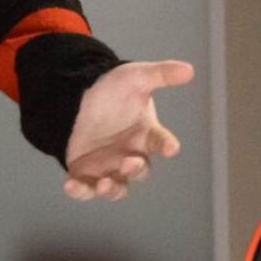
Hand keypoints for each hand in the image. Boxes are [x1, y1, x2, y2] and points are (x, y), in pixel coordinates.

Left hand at [63, 59, 194, 200]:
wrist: (76, 95)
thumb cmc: (111, 88)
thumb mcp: (135, 77)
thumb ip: (161, 74)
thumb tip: (189, 69)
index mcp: (145, 134)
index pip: (160, 142)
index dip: (166, 145)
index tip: (171, 148)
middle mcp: (130, 154)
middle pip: (139, 170)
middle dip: (136, 169)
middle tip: (129, 163)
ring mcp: (108, 167)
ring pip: (116, 187)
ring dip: (112, 189)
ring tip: (104, 184)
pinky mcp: (85, 173)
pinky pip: (85, 188)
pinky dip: (80, 191)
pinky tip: (71, 185)